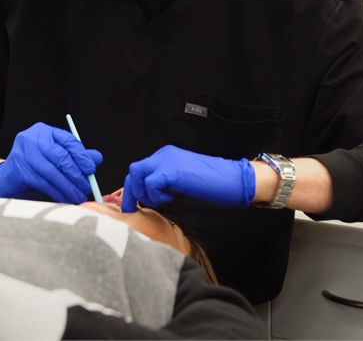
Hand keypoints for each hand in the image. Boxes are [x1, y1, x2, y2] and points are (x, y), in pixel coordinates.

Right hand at [0, 122, 102, 202]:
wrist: (7, 181)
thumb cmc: (35, 169)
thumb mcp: (56, 159)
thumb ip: (76, 156)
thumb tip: (97, 158)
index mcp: (44, 131)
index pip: (67, 140)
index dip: (82, 155)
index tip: (91, 169)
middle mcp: (32, 138)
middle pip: (60, 156)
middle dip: (76, 174)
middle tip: (87, 187)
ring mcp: (23, 153)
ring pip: (52, 172)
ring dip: (68, 186)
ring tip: (78, 196)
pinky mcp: (19, 170)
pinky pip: (43, 182)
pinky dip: (57, 192)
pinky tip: (65, 198)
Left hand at [122, 145, 255, 211]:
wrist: (232, 178)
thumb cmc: (211, 182)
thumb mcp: (183, 179)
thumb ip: (165, 181)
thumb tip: (149, 195)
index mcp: (165, 156)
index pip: (139, 170)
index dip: (134, 188)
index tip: (134, 205)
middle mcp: (164, 154)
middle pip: (134, 170)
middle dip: (131, 192)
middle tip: (136, 208)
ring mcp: (168, 160)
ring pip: (137, 174)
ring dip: (142, 192)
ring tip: (159, 201)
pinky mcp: (174, 171)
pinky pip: (151, 182)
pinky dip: (155, 195)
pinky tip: (169, 199)